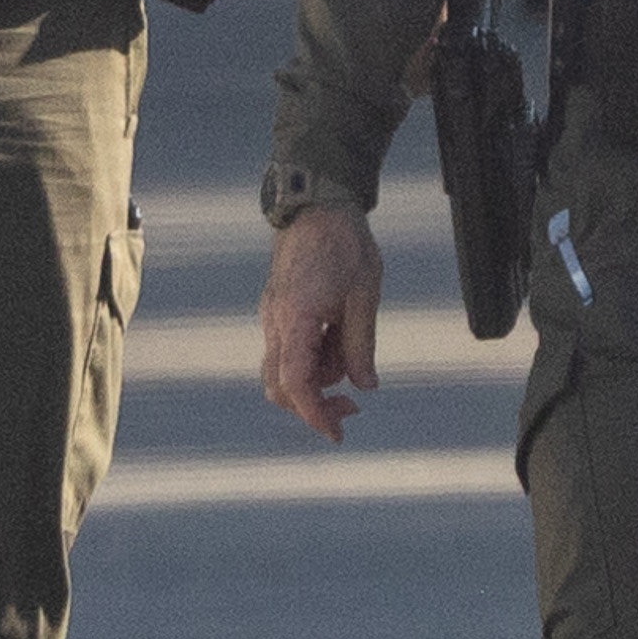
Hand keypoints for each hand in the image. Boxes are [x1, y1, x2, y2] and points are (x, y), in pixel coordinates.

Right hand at [259, 204, 385, 440]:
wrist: (317, 205)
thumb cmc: (344, 245)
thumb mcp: (364, 297)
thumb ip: (360, 345)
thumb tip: (365, 386)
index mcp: (296, 319)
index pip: (296, 383)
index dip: (314, 414)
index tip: (337, 433)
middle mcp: (275, 323)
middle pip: (281, 387)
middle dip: (315, 402)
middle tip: (353, 404)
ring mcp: (272, 317)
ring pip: (285, 370)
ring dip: (319, 375)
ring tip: (351, 345)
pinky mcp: (277, 311)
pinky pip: (289, 349)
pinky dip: (313, 357)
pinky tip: (337, 335)